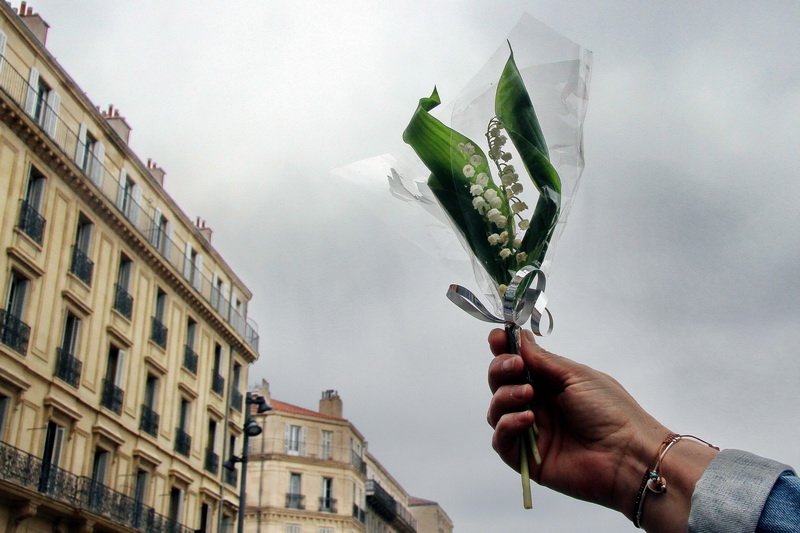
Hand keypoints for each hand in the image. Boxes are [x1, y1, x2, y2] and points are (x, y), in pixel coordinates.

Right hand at [487, 328, 669, 515]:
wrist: (628, 455)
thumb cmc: (612, 411)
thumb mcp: (576, 376)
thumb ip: (542, 360)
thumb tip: (519, 336)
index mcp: (550, 383)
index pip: (516, 363)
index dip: (502, 350)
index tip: (496, 338)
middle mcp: (537, 405)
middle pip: (500, 383)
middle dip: (500, 369)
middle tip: (515, 366)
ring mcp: (531, 431)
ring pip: (496, 410)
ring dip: (505, 396)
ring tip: (527, 395)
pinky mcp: (526, 457)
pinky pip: (501, 439)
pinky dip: (507, 425)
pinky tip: (528, 419)